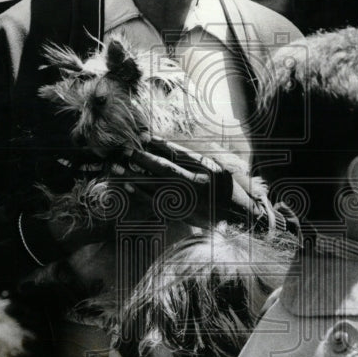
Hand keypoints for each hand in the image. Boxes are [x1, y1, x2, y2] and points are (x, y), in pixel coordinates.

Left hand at [114, 137, 271, 228]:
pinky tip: (128, 186)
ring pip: (156, 186)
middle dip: (142, 158)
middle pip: (164, 168)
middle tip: (125, 150)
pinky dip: (140, 194)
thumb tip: (171, 149)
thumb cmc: (229, 191)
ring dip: (135, 175)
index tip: (144, 137)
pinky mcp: (182, 214)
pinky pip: (157, 203)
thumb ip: (197, 160)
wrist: (241, 218)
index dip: (159, 145)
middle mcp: (197, 184)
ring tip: (117, 167)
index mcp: (208, 169)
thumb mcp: (219, 169)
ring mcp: (188, 201)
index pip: (179, 154)